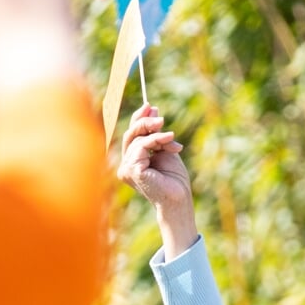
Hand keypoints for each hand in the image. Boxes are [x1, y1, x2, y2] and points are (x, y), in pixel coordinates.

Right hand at [117, 106, 198, 258]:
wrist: (179, 199)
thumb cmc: (174, 179)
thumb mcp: (165, 149)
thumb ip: (156, 134)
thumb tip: (152, 110)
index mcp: (132, 161)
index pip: (131, 136)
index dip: (138, 119)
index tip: (150, 106)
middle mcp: (125, 165)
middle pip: (130, 134)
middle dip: (145, 122)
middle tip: (161, 117)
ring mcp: (126, 169)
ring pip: (136, 140)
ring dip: (157, 134)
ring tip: (172, 137)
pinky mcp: (131, 171)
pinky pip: (141, 147)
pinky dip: (156, 140)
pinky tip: (170, 141)